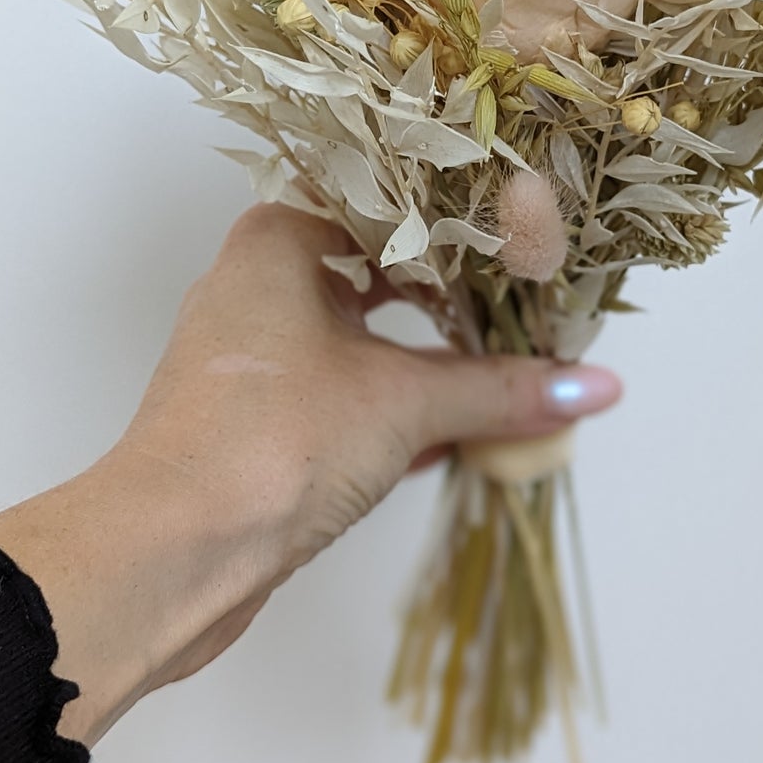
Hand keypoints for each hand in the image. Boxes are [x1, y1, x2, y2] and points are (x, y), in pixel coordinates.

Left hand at [0, 205, 621, 744]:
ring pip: (361, 340)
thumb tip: (596, 385)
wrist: (167, 557)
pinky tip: (462, 432)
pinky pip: (344, 397)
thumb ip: (502, 389)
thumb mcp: (405, 402)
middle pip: (377, 274)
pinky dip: (399, 411)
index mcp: (277, 242)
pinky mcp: (257, 425)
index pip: (387, 205)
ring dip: (431, 361)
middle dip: (455, 298)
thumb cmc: (271, 441)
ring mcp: (253, 360)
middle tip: (533, 302)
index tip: (531, 238)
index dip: (462, 224)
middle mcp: (256, 286)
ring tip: (512, 364)